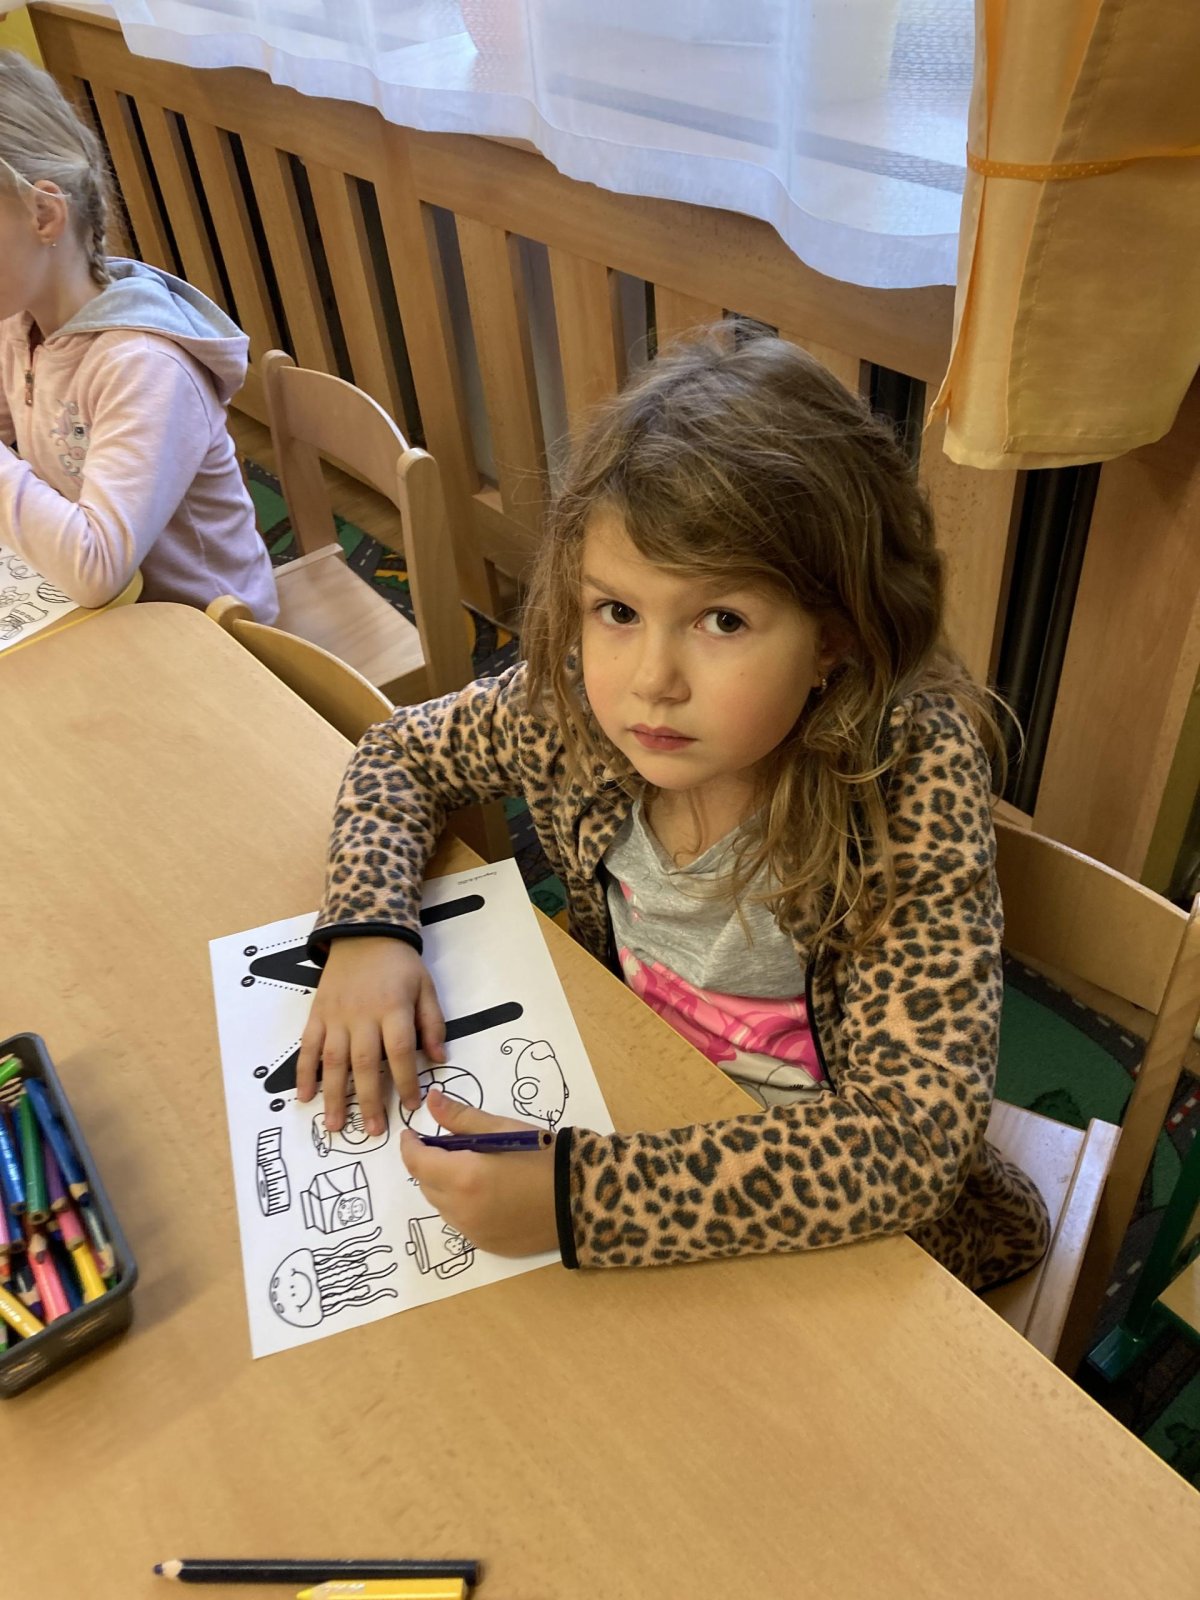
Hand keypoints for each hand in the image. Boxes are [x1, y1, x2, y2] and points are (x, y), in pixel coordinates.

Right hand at [296, 937, 444, 1136]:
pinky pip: (307, 1046)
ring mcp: (335, 1016)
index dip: (405, 1080)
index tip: (410, 1105)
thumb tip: (439, 1059)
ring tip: (335, 1126)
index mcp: (393, 1008)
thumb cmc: (399, 964)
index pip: (399, 1051)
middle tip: (373, 1130)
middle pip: (364, 1063)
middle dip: (368, 1100)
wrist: (363, 932)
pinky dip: (303, 1072)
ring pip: (332, 1061)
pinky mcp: (316, 1014)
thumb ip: (432, 1023)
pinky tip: (304, 1097)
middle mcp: (361, 1015)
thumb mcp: (425, 987)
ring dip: (333, 1095)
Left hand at [400, 1088, 558, 1256]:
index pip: (417, 1162)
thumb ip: (462, 1118)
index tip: (412, 1133)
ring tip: (472, 1168)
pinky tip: (487, 1193)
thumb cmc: (544, 1157)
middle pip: (426, 1184)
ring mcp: (472, 1232)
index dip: (410, 1145)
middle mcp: (461, 1209)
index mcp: (464, 1177)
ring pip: (441, 1205)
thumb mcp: (504, 1129)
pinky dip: (462, 1205)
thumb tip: (432, 1101)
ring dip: (445, 1185)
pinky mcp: (486, 1244)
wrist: (583, 1200)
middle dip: (430, 1164)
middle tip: (450, 1147)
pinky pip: (460, 1222)